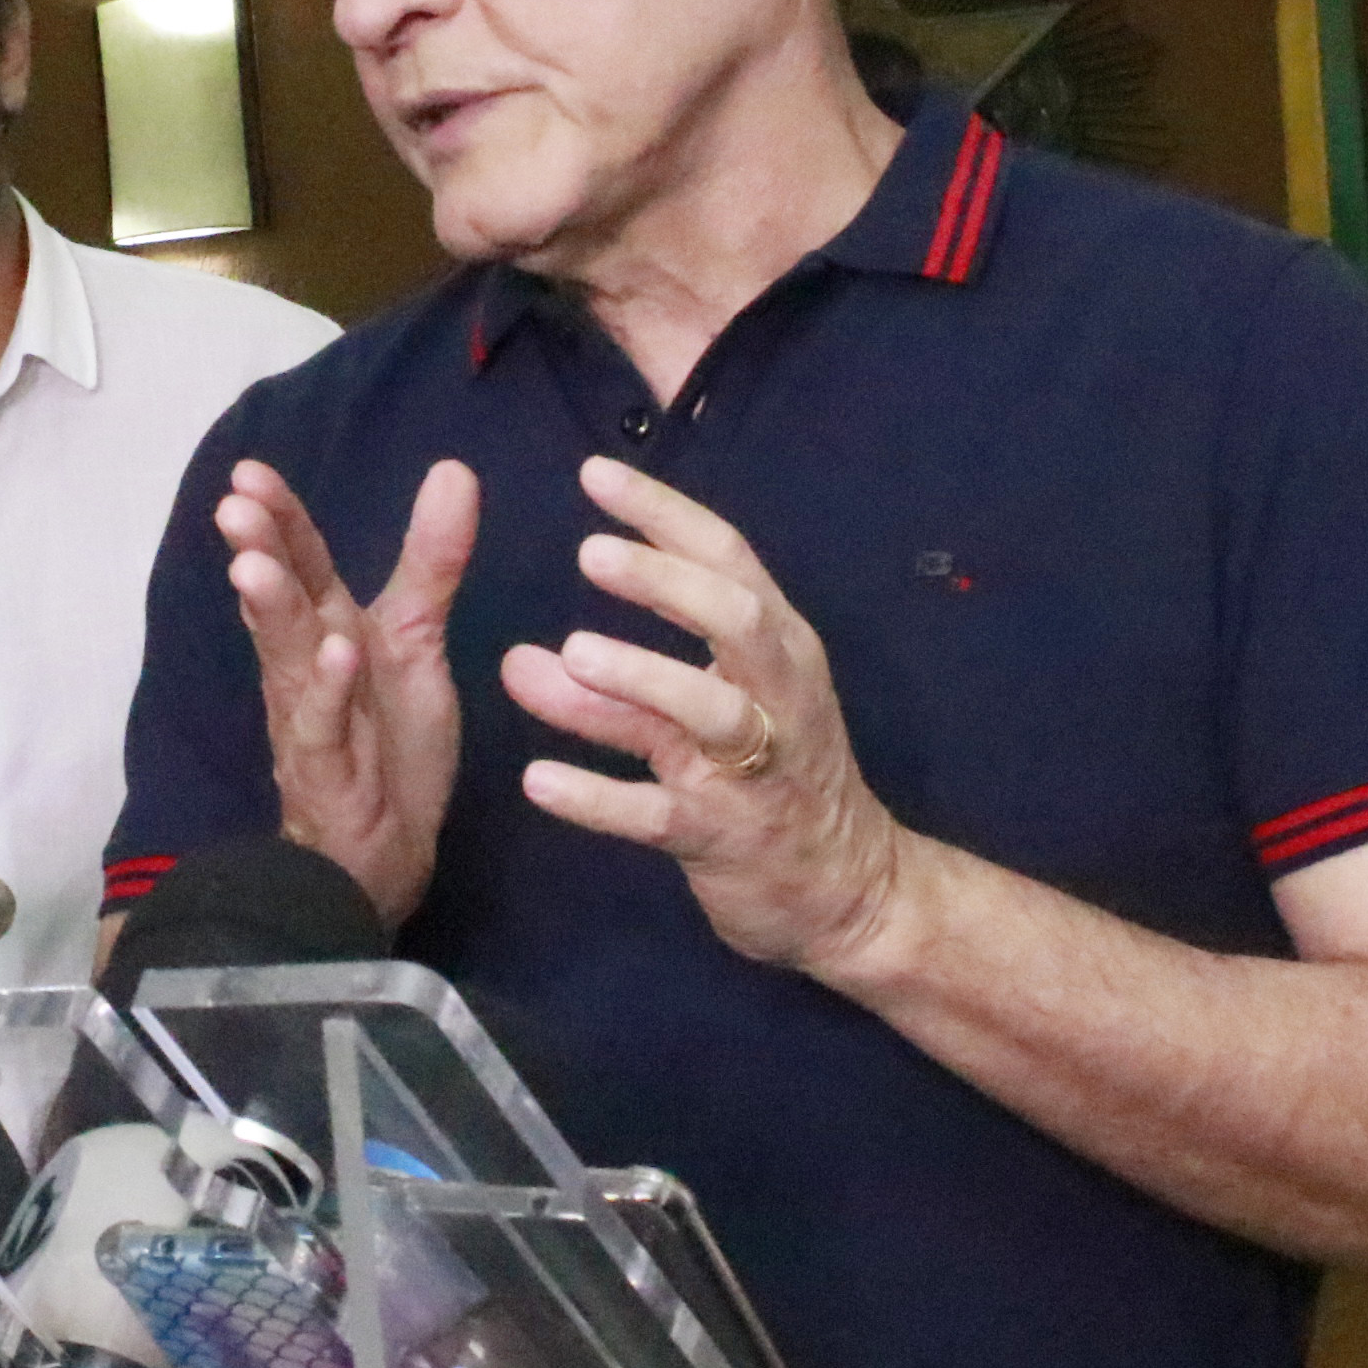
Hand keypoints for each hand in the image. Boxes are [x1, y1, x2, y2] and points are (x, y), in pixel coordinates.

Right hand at [219, 457, 475, 927]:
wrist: (383, 852)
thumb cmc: (388, 739)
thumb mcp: (417, 639)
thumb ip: (431, 560)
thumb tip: (452, 469)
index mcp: (328, 629)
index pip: (300, 563)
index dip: (277, 519)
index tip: (249, 471)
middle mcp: (308, 668)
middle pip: (280, 602)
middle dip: (257, 553)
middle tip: (234, 505)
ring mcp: (313, 720)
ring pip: (286, 660)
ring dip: (272, 614)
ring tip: (253, 568)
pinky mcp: (332, 771)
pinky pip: (326, 729)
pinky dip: (329, 693)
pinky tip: (336, 656)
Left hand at [499, 457, 910, 977]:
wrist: (849, 893)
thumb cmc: (773, 779)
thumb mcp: (704, 713)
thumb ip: (614, 681)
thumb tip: (519, 656)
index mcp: (778, 648)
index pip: (726, 559)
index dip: (663, 515)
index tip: (594, 475)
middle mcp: (777, 696)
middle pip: (736, 620)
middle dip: (665, 584)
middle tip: (588, 552)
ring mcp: (757, 770)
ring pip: (710, 714)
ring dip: (642, 679)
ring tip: (570, 653)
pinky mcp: (727, 837)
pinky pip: (661, 815)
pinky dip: (600, 798)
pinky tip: (539, 780)